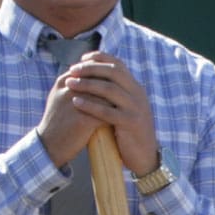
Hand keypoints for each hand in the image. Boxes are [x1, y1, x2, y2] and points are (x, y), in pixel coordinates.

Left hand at [37, 54, 157, 173]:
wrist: (145, 156)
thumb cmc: (129, 132)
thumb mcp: (124, 108)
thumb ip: (114, 95)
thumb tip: (93, 79)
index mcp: (135, 88)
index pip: (118, 64)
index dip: (100, 58)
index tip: (82, 58)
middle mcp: (138, 94)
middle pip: (113, 72)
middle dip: (90, 68)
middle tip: (72, 70)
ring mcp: (135, 108)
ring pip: (109, 89)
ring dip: (87, 84)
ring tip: (69, 83)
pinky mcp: (130, 122)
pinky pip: (107, 111)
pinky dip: (90, 105)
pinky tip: (75, 102)